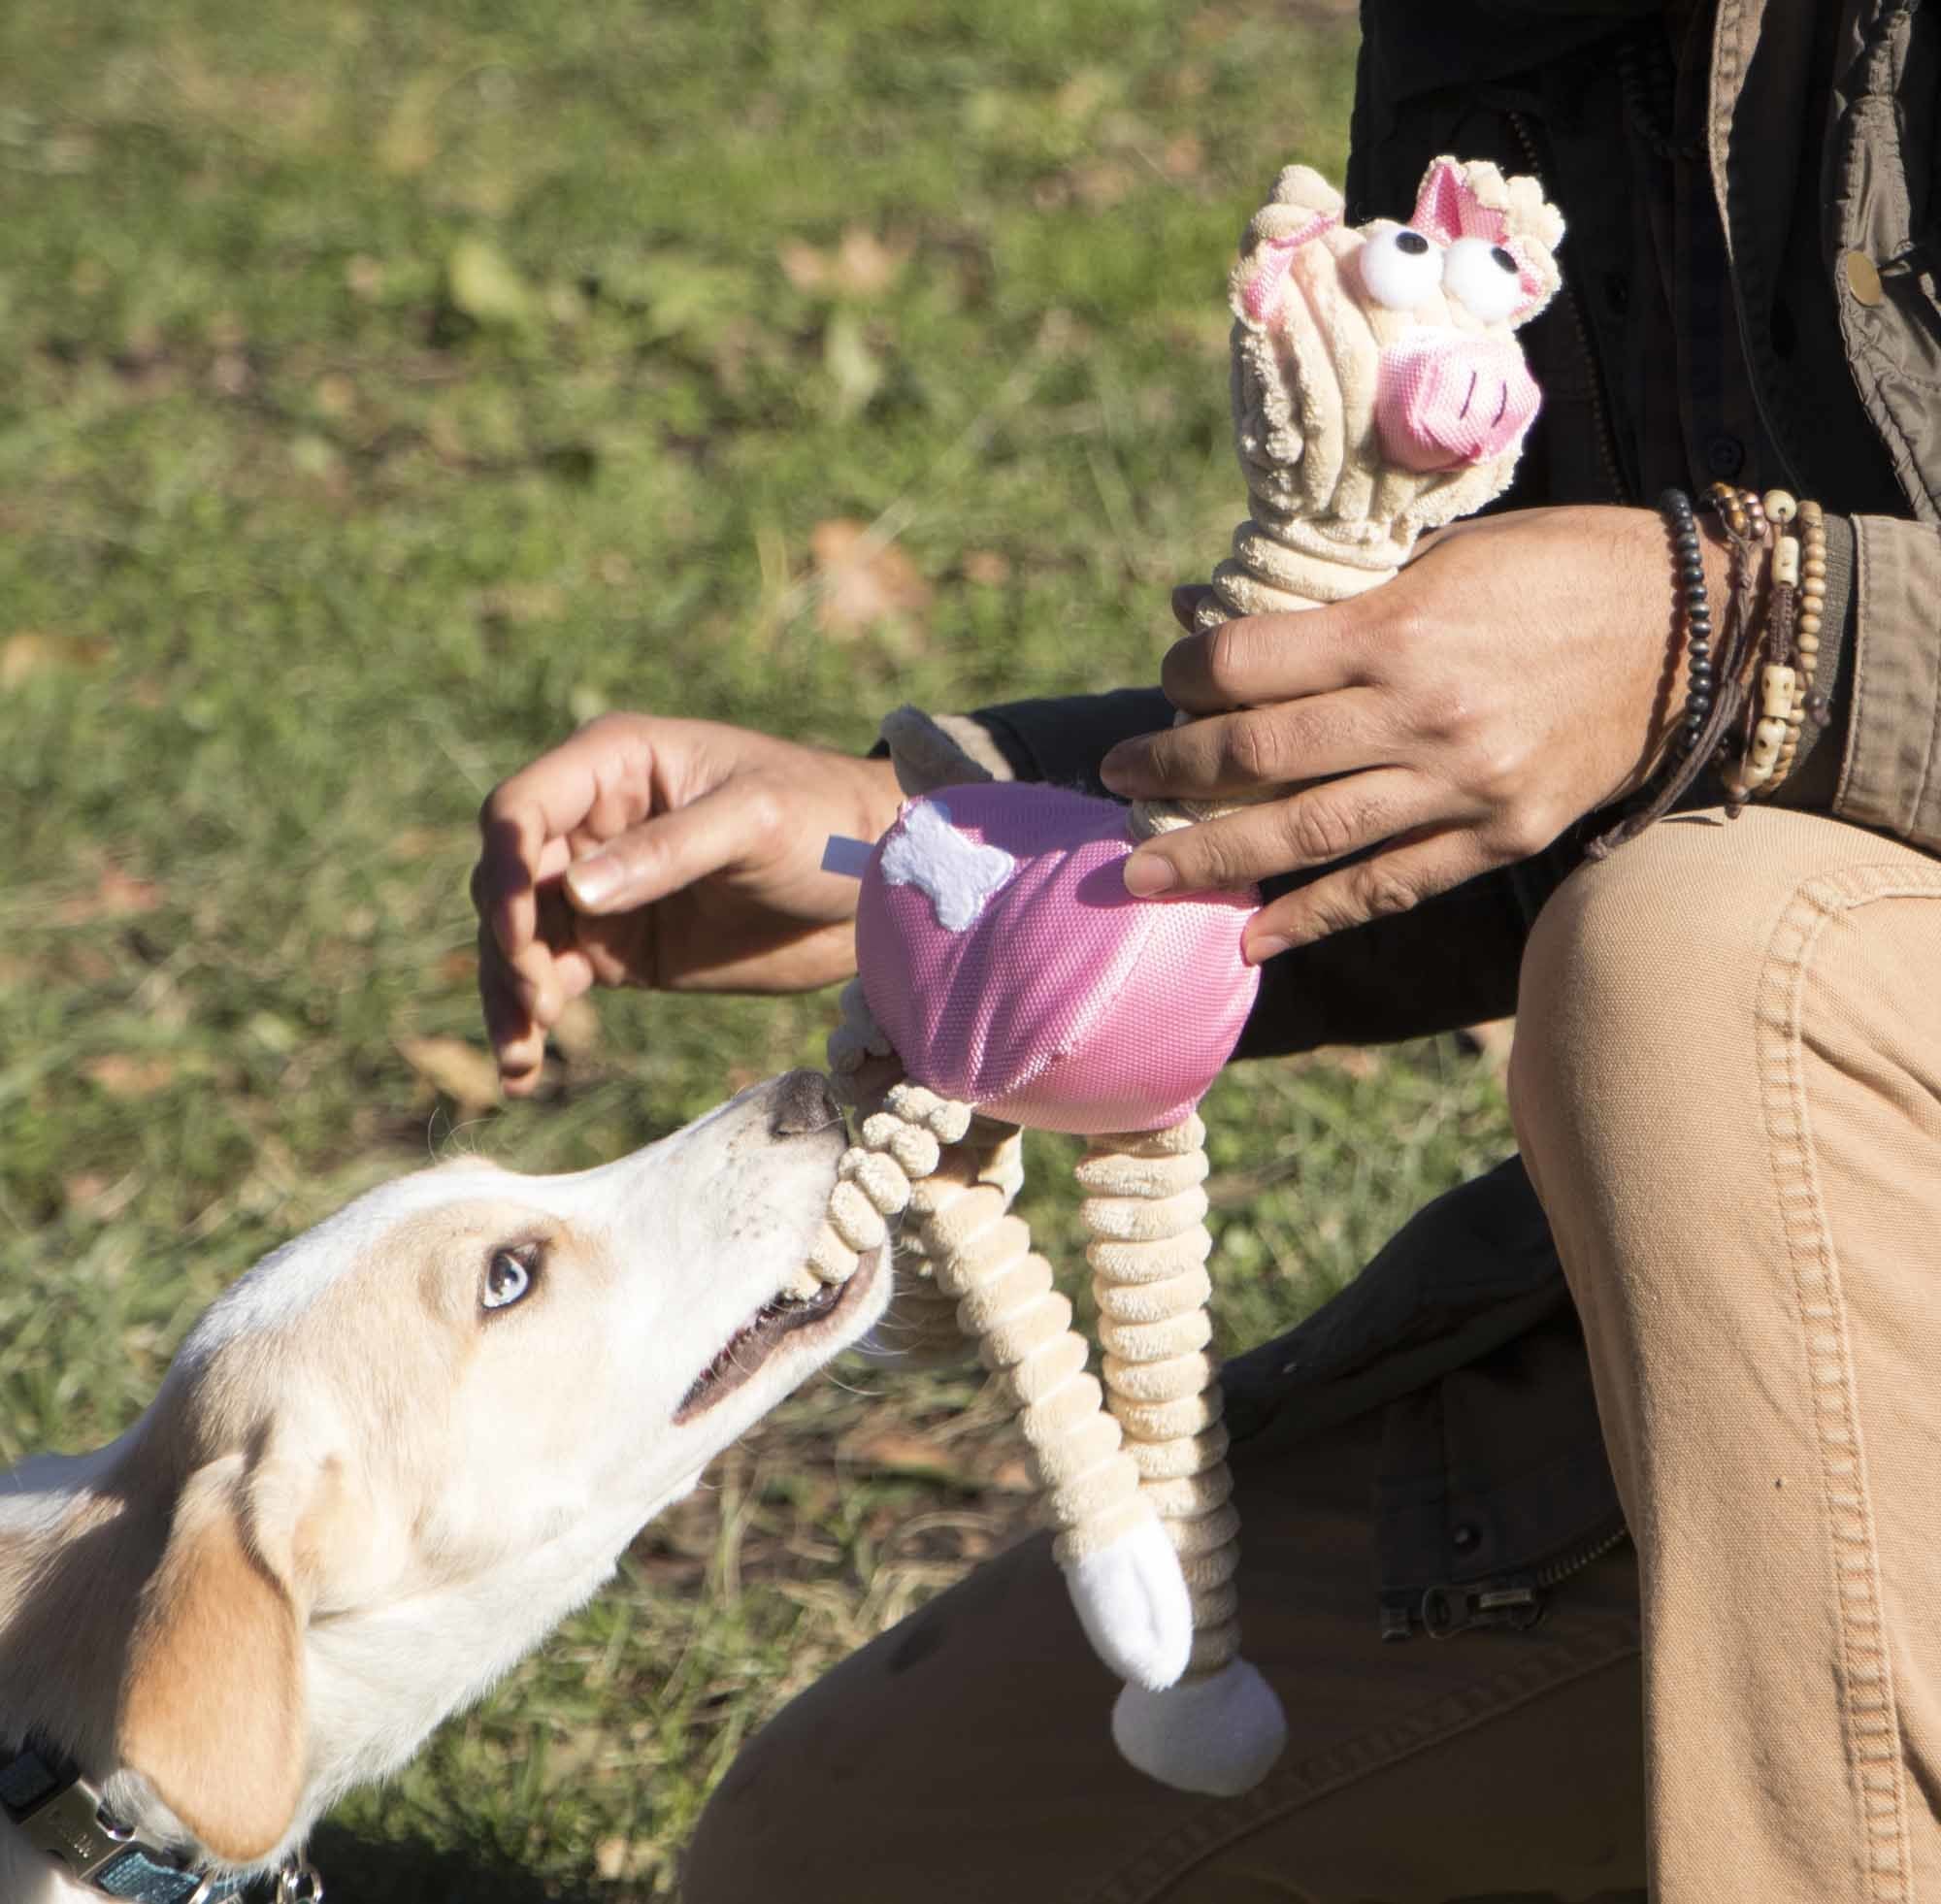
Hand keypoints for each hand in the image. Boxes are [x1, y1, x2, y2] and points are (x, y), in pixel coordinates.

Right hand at [473, 714, 902, 1092]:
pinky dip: (531, 1022)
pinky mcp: (618, 948)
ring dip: (507, 993)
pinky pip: (552, 981)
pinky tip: (524, 1071)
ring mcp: (601, 890)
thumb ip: (665, 852)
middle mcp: (592, 823)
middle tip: (537, 998)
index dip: (504, 866)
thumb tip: (574, 892)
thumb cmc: (823, 821)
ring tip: (523, 1050)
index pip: (521, 809)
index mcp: (615, 765)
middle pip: (506, 879)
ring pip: (517, 939)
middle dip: (507, 941)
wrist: (878, 887)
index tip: (517, 930)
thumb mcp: (753, 822)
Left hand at [1098, 505, 1730, 959]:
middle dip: (1171, 772)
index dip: (1185, 676)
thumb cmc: (1562, 567)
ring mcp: (1462, 786)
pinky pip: (1387, 886)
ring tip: (1141, 875)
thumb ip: (1339, 599)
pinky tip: (1250, 938)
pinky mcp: (1498, 836)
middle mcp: (1422, 714)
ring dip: (1212, 858)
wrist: (1699, 631)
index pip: (1249, 665)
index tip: (1165, 681)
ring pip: (1306, 836)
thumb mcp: (1446, 554)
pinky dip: (1313, 917)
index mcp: (1401, 628)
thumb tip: (1216, 628)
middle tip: (1113, 783)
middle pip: (1258, 756)